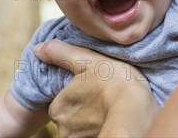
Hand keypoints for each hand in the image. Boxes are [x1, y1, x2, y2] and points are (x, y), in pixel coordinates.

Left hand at [34, 40, 158, 137]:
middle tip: (101, 94)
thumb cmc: (114, 82)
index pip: (60, 101)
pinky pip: (92, 133)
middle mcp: (63, 128)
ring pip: (81, 127)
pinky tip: (113, 116)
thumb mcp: (87, 60)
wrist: (138, 112)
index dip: (75, 93)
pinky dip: (101, 126)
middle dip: (82, 107)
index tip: (90, 86)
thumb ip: (61, 53)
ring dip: (92, 118)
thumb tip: (38, 49)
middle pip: (70, 116)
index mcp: (58, 107)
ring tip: (109, 105)